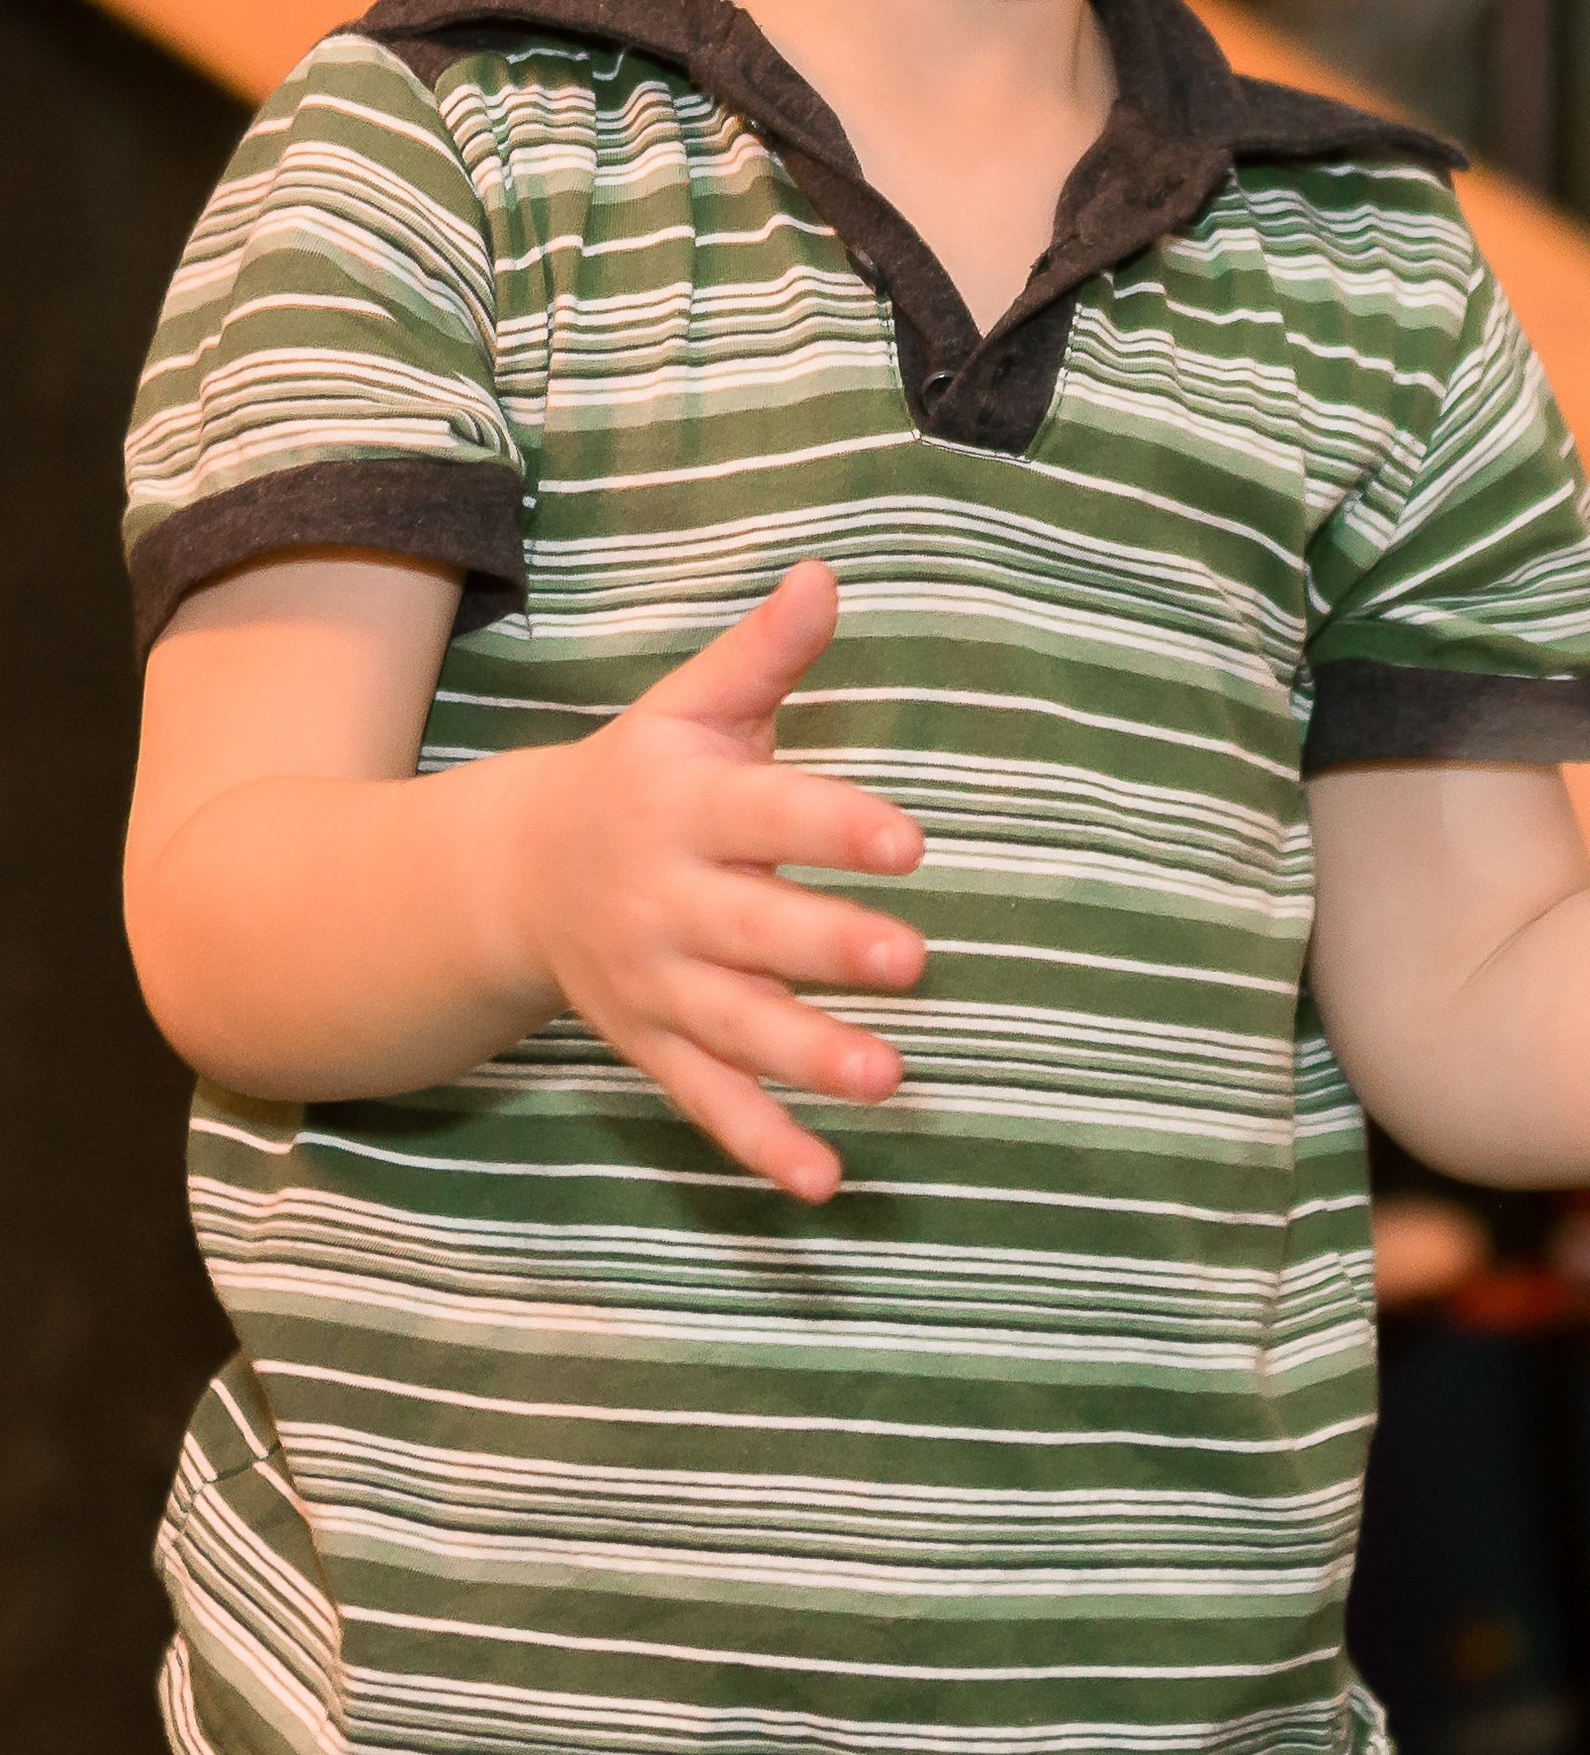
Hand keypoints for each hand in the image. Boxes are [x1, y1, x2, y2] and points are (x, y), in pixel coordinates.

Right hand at [497, 558, 922, 1202]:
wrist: (511, 871)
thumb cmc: (640, 775)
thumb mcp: (691, 707)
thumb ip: (764, 654)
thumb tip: (826, 573)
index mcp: (685, 807)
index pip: (771, 815)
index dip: (838, 828)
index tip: (912, 843)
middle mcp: (668, 901)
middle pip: (754, 929)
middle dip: (829, 948)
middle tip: (912, 962)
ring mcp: (657, 983)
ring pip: (736, 1028)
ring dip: (809, 1058)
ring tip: (890, 1079)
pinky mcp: (654, 1046)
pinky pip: (708, 1104)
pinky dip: (762, 1145)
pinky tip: (824, 1181)